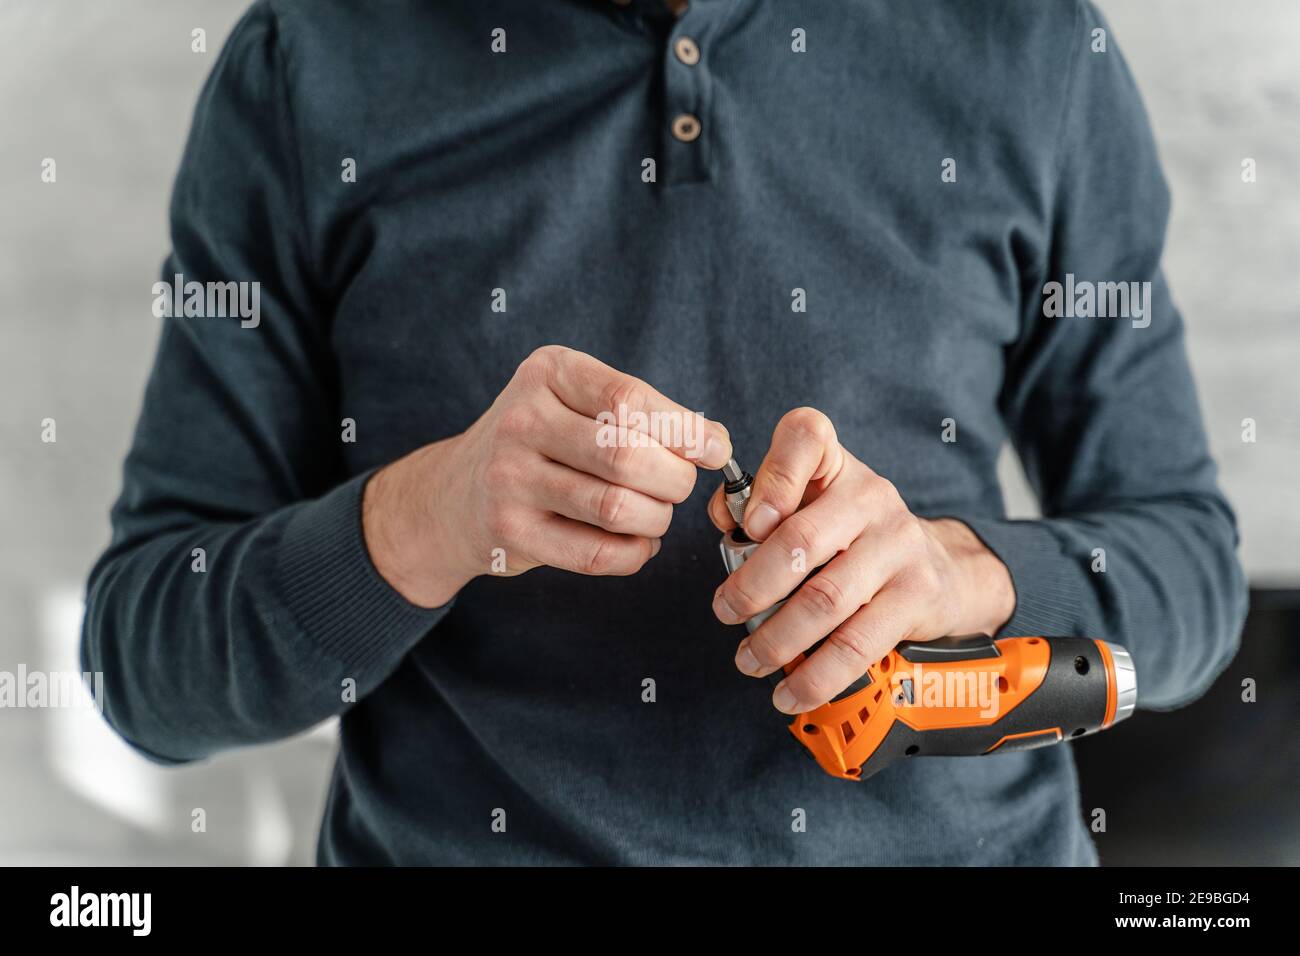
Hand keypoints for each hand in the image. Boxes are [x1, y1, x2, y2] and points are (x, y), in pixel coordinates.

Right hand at [365, 345, 731, 606]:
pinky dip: (635, 553)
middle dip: (674, 479)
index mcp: (548, 373)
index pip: (629, 398)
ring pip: (616, 507)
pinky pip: (598, 553)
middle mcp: (522, 420)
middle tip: (677, 487)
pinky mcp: (511, 531)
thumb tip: (715, 442)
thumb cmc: (540, 443)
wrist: (455, 495)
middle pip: (626, 455)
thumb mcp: (576, 402)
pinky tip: (635, 542)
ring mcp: (511, 478)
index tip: (715, 450)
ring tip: (653, 514)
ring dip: (656, 519)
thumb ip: (643, 414)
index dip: (685, 429)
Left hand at [708, 407, 1014, 713]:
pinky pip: (857, 644)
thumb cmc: (850, 535)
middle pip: (801, 539)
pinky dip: (816, 676)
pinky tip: (789, 691)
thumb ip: (757, 504)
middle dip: (752, 586)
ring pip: (825, 599)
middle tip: (725, 612)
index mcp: (835, 464)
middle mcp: (871, 495)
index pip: (807, 437)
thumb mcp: (809, 504)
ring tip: (748, 658)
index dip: (772, 477)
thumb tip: (725, 520)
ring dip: (776, 638)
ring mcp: (898, 544)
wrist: (940, 567)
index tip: (746, 522)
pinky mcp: (916, 595)